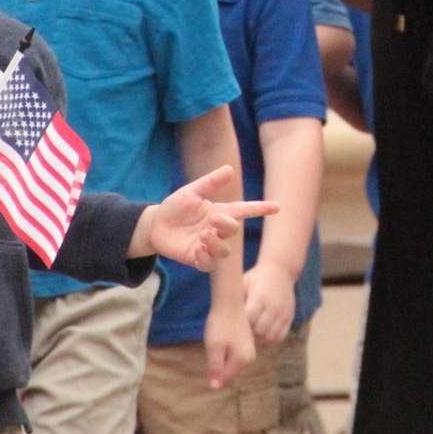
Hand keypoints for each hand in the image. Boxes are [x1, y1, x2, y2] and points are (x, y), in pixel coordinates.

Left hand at [141, 165, 278, 269]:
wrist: (155, 225)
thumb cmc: (176, 206)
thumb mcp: (191, 191)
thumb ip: (211, 182)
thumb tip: (230, 169)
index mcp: (220, 212)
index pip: (244, 210)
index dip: (261, 208)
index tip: (277, 206)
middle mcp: (217, 229)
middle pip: (234, 231)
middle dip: (227, 225)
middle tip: (212, 220)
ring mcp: (208, 245)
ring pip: (224, 251)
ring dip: (216, 243)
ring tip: (202, 235)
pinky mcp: (196, 258)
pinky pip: (208, 264)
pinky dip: (205, 258)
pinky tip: (196, 250)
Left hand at [203, 301, 256, 389]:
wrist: (230, 302)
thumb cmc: (221, 325)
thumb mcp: (215, 348)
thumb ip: (216, 368)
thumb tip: (215, 387)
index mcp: (242, 360)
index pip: (224, 377)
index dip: (213, 371)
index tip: (208, 355)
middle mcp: (250, 358)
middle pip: (228, 370)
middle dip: (218, 364)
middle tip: (212, 346)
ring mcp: (249, 350)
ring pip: (230, 362)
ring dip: (221, 357)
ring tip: (215, 341)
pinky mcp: (247, 342)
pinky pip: (233, 354)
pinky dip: (225, 350)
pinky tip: (220, 338)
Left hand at [242, 260, 297, 346]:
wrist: (281, 271)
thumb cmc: (257, 278)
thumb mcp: (244, 282)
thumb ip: (237, 298)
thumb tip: (224, 314)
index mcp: (260, 297)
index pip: (249, 319)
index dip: (241, 325)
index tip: (235, 325)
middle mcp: (273, 307)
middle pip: (260, 330)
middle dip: (250, 335)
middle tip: (242, 334)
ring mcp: (283, 313)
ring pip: (270, 336)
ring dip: (260, 339)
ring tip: (252, 335)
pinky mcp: (289, 318)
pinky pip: (280, 336)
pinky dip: (270, 339)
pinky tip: (263, 334)